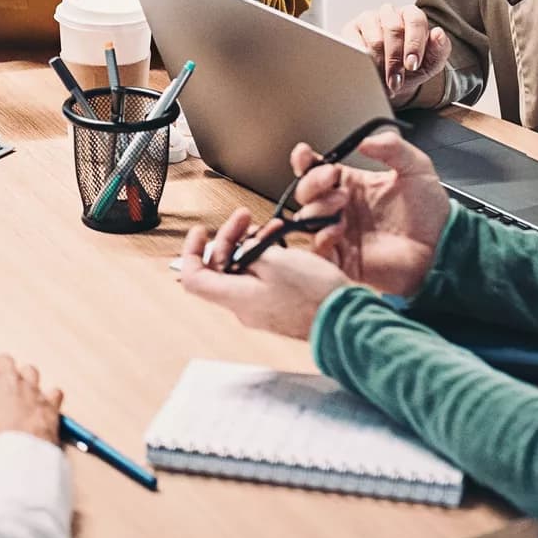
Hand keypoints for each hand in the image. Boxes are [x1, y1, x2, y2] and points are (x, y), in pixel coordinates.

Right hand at [0, 353, 62, 468]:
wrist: (18, 451)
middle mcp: (7, 377)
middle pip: (4, 361)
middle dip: (0, 371)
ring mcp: (31, 388)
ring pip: (30, 370)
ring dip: (25, 380)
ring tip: (20, 395)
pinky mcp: (49, 402)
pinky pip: (54, 393)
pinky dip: (49, 398)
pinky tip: (44, 406)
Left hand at [174, 219, 347, 339]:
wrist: (345, 319)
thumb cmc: (315, 295)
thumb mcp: (276, 260)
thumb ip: (249, 250)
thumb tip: (241, 247)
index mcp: (235, 297)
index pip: (193, 277)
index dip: (192, 252)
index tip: (201, 232)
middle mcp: (243, 307)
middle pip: (220, 268)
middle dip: (231, 238)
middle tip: (245, 218)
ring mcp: (260, 309)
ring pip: (242, 271)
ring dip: (252, 245)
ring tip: (271, 228)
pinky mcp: (276, 307)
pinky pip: (260, 280)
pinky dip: (266, 259)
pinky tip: (280, 244)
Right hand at [282, 129, 449, 298]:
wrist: (442, 246)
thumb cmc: (431, 212)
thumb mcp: (416, 168)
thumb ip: (392, 147)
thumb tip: (364, 140)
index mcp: (351, 185)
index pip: (317, 170)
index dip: (304, 161)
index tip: (305, 154)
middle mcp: (341, 209)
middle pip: (305, 193)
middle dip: (312, 182)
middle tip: (332, 179)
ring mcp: (340, 234)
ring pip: (306, 219)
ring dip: (316, 207)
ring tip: (340, 204)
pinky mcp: (344, 259)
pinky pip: (318, 250)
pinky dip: (321, 237)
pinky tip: (337, 229)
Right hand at [344, 5, 450, 103]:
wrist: (390, 79)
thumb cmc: (410, 68)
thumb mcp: (431, 63)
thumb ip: (440, 49)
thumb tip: (438, 33)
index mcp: (411, 15)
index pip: (415, 21)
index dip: (414, 44)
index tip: (411, 65)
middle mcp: (390, 14)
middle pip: (394, 30)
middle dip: (395, 60)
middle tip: (396, 81)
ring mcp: (369, 20)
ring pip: (374, 38)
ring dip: (379, 65)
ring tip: (382, 82)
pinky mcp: (351, 30)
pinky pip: (354, 44)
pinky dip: (362, 61)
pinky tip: (367, 73)